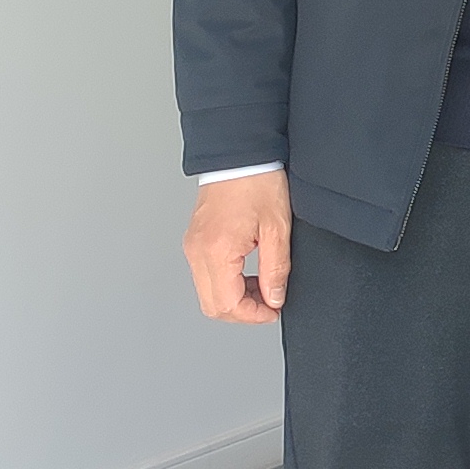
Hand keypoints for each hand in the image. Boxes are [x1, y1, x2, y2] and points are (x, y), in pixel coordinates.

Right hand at [185, 170, 291, 324]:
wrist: (240, 153)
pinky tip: (246, 272)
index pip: (227, 304)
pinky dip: (225, 282)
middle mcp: (197, 251)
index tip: (273, 311)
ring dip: (233, 298)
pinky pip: (204, 275)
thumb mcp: (277, 228)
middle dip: (242, 312)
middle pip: (212, 305)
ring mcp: (192, 246)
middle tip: (268, 302)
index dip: (253, 315)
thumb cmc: (258, 181)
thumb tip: (274, 298)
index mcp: (216, 250)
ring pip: (207, 293)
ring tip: (261, 284)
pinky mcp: (194, 240)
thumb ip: (275, 269)